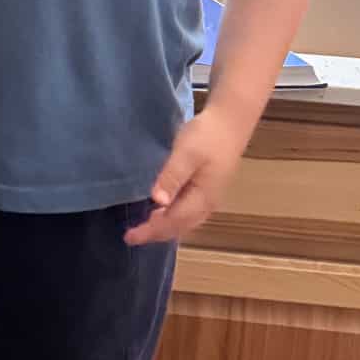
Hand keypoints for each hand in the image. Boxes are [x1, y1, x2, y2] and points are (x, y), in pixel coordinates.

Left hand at [125, 104, 251, 246]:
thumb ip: (172, 177)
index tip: (129, 236)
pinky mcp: (207, 189)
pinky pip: (188, 212)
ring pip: (185, 222)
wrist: (230, 122)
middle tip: (131, 236)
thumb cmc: (206, 136)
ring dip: (165, 227)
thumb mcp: (186, 153)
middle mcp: (207, 204)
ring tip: (143, 228)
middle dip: (156, 234)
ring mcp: (209, 198)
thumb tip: (158, 202)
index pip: (172, 223)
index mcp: (202, 198)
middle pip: (179, 227)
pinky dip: (173, 218)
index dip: (150, 231)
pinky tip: (162, 211)